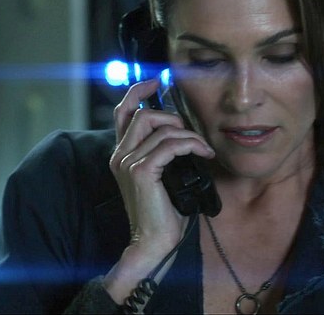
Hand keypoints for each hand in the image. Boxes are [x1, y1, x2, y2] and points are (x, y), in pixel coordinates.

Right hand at [109, 79, 214, 257]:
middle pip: (142, 115)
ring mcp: (128, 163)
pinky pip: (171, 145)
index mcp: (121, 155)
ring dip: (189, 135)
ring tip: (203, 149)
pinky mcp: (142, 171)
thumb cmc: (161, 213)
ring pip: (161, 129)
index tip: (154, 82)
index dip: (136, 93)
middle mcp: (120, 156)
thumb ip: (160, 154)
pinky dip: (191, 145)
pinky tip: (203, 154)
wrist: (153, 241)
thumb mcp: (160, 176)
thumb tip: (181, 132)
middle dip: (172, 117)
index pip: (122, 113)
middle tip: (191, 134)